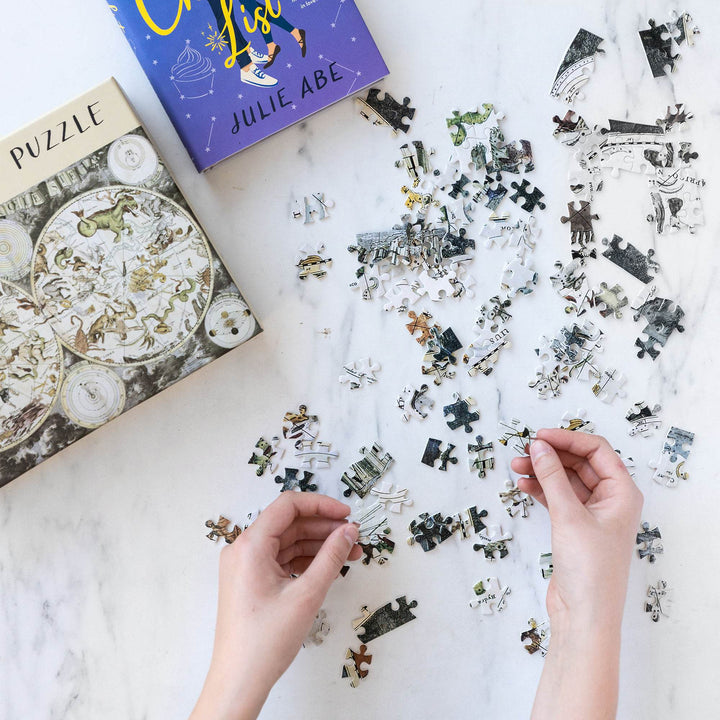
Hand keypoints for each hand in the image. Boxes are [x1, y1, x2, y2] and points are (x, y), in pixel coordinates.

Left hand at [189, 493, 360, 719]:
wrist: (239, 681)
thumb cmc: (264, 641)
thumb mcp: (306, 594)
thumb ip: (331, 557)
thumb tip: (348, 531)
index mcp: (250, 545)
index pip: (288, 506)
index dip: (321, 505)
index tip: (346, 514)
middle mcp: (243, 550)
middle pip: (289, 524)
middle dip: (324, 527)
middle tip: (354, 536)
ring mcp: (245, 566)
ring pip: (287, 542)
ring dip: (318, 545)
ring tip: (350, 553)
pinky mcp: (250, 581)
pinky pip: (282, 559)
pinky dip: (306, 560)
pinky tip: (330, 566)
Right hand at [511, 429, 642, 624]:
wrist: (584, 615)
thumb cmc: (589, 569)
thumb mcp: (569, 515)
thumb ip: (552, 477)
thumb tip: (539, 446)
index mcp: (622, 493)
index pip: (596, 451)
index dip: (567, 439)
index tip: (539, 436)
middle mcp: (610, 500)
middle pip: (579, 463)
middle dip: (551, 455)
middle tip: (523, 451)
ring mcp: (592, 514)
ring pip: (565, 480)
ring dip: (542, 471)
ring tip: (516, 467)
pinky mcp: (575, 527)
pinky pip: (557, 497)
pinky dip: (541, 489)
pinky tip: (523, 485)